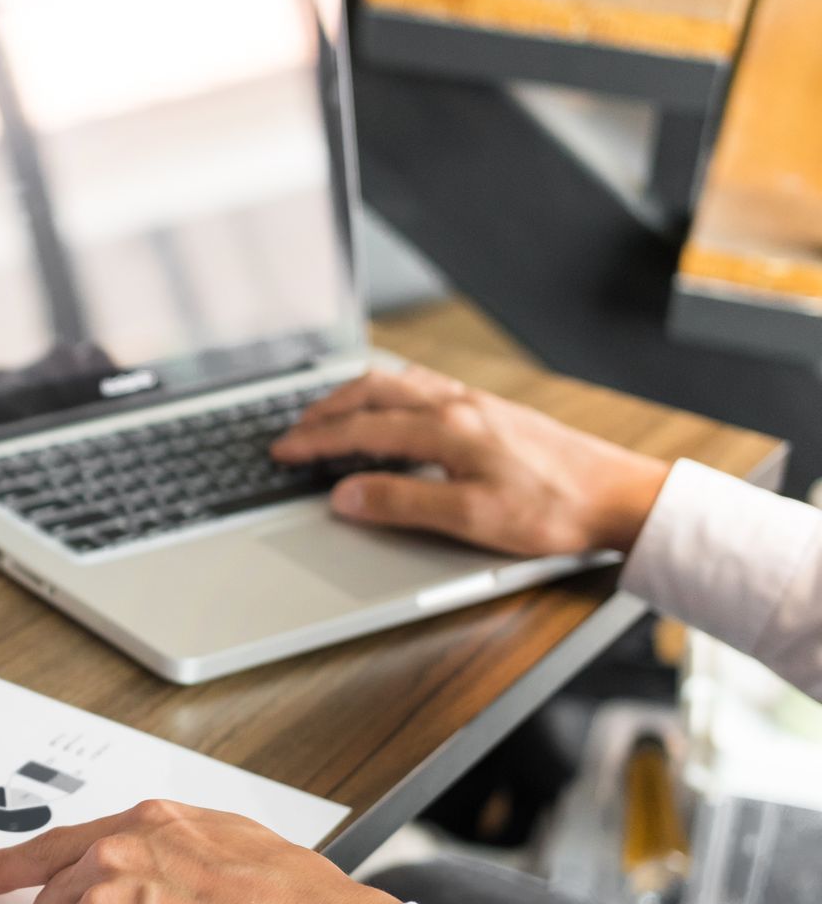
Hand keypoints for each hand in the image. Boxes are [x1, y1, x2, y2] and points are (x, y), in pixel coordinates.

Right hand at [270, 366, 669, 554]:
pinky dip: (391, 392)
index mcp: (447, 430)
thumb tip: (345, 495)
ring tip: (331, 413)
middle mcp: (458, 406)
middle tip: (294, 430)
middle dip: (325, 409)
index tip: (282, 451)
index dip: (314, 441)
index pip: (361, 430)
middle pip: (373, 393)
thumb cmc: (555, 510)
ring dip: (356, 395)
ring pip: (399, 384)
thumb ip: (402, 503)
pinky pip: (426, 386)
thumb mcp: (472, 519)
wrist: (621, 496)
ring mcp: (477, 403)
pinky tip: (395, 406)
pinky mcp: (494, 409)